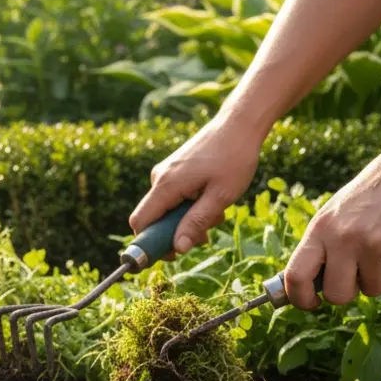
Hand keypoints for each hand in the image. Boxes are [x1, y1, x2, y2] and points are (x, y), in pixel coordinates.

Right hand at [128, 119, 262, 256]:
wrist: (240, 124)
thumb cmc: (234, 158)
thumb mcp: (219, 197)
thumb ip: (195, 222)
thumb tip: (177, 248)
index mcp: (166, 185)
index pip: (140, 222)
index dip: (149, 244)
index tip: (170, 256)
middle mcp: (159, 178)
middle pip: (155, 219)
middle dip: (177, 233)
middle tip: (206, 234)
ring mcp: (166, 173)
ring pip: (167, 210)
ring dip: (188, 220)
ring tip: (216, 213)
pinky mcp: (174, 171)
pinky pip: (175, 198)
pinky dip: (190, 207)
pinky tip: (212, 200)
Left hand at [283, 149, 380, 308]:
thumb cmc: (377, 190)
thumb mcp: (338, 212)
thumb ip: (323, 244)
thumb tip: (309, 284)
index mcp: (320, 228)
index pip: (295, 275)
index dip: (300, 298)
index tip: (311, 303)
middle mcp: (342, 237)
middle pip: (336, 295)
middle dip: (349, 292)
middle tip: (360, 274)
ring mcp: (372, 244)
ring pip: (372, 290)